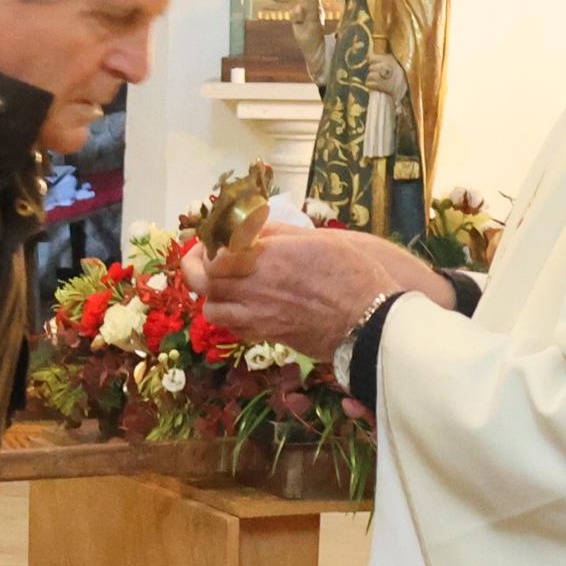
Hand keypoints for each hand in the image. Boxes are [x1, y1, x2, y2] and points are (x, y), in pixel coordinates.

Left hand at [193, 225, 445, 363]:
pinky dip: (230, 315)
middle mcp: (253, 287)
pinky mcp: (267, 336)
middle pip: (202, 281)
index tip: (211, 239)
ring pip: (212, 309)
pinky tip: (243, 305)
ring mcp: (257, 315)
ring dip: (212, 294)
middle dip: (196, 268)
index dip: (206, 245)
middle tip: (201, 259)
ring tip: (224, 284)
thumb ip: (277, 233)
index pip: (213, 251)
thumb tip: (253, 229)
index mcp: (264, 257)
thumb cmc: (350, 274)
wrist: (369, 321)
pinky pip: (233, 328)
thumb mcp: (316, 239)